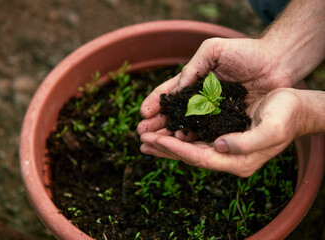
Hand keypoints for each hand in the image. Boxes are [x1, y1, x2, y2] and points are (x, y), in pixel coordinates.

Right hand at [137, 37, 293, 134]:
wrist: (276, 63)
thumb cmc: (245, 52)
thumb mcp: (214, 50)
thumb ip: (193, 66)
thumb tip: (175, 90)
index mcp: (193, 80)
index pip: (169, 92)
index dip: (154, 102)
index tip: (143, 113)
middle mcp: (199, 98)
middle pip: (173, 113)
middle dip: (156, 123)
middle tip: (141, 134)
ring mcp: (212, 112)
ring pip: (185, 125)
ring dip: (168, 134)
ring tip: (153, 142)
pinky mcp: (226, 123)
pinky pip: (205, 132)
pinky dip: (191, 137)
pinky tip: (178, 142)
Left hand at [139, 88, 305, 176]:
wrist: (297, 108)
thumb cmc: (287, 114)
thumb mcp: (272, 128)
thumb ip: (246, 143)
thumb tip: (218, 146)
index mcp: (239, 160)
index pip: (200, 157)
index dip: (176, 149)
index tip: (156, 140)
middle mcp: (229, 158)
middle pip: (190, 156)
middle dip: (165, 148)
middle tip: (142, 140)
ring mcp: (225, 149)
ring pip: (190, 148)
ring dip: (167, 144)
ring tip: (146, 139)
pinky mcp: (222, 137)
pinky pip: (195, 139)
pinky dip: (178, 135)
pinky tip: (166, 131)